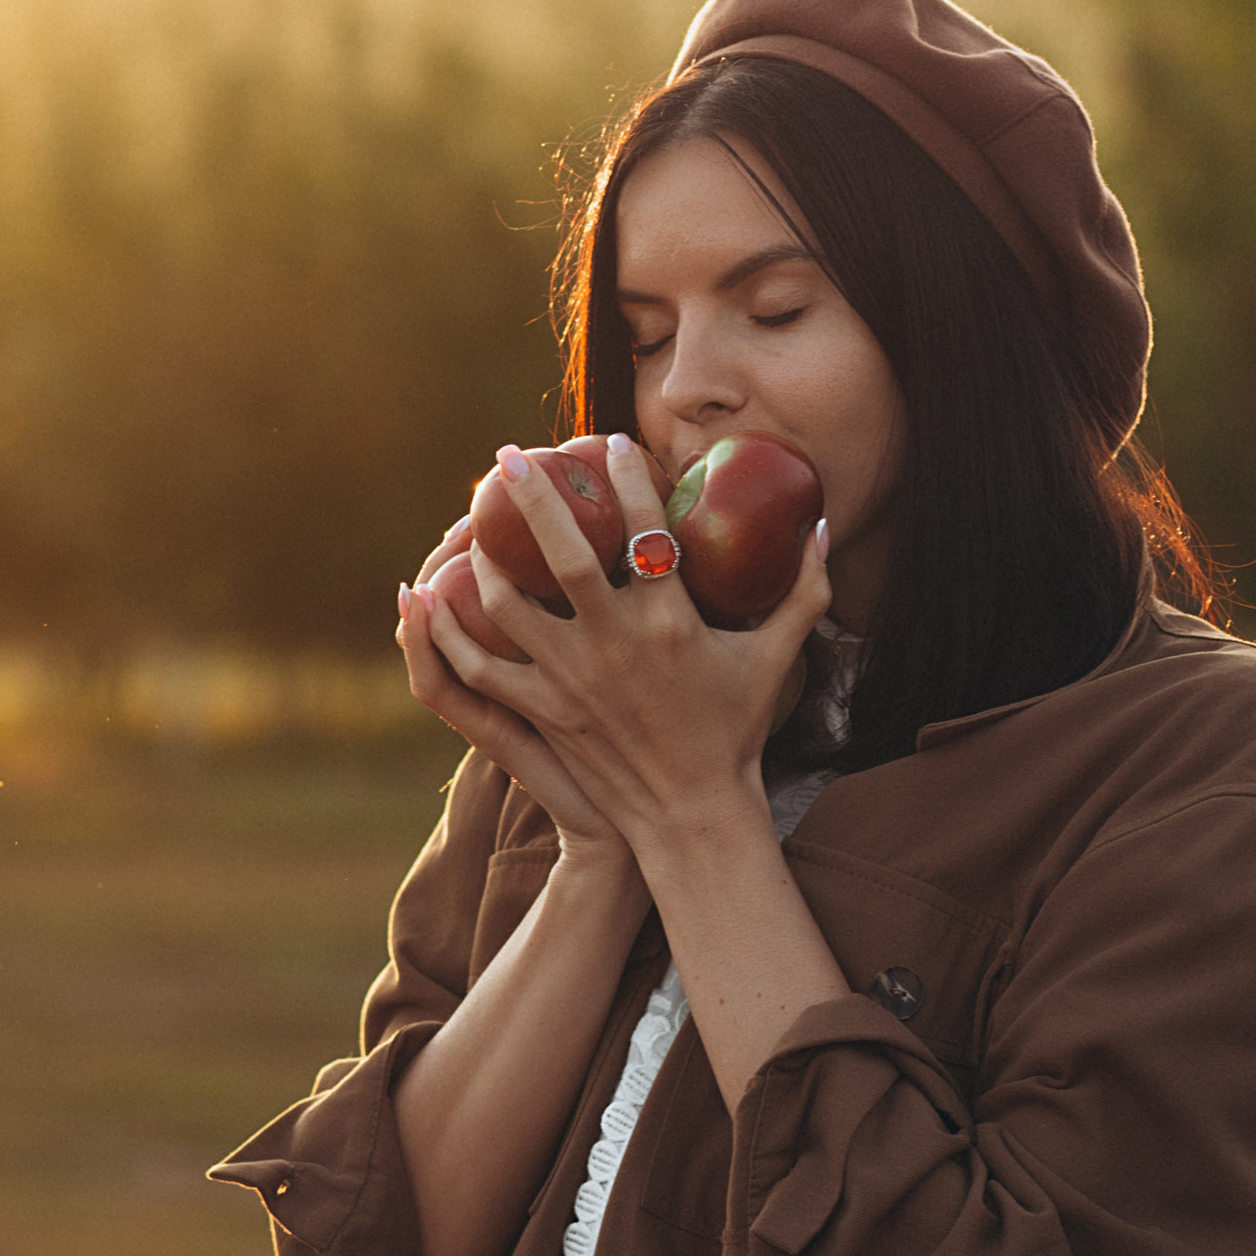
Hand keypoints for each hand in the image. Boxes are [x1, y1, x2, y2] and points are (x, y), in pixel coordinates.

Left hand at [414, 435, 830, 864]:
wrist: (691, 813)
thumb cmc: (736, 731)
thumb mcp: (776, 658)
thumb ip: (804, 591)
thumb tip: (821, 527)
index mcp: (670, 624)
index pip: (645, 532)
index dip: (628, 479)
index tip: (612, 442)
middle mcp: (613, 646)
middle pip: (560, 555)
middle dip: (532, 496)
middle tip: (510, 456)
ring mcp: (570, 682)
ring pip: (506, 605)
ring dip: (483, 558)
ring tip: (473, 526)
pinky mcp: (542, 712)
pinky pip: (480, 668)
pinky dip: (450, 633)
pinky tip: (434, 600)